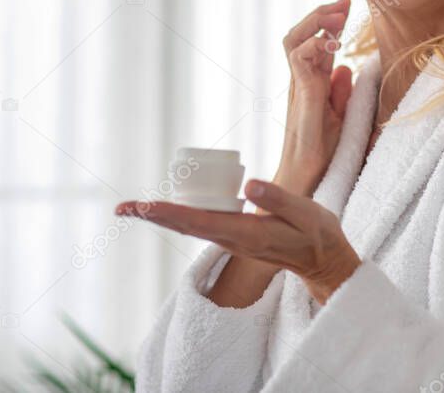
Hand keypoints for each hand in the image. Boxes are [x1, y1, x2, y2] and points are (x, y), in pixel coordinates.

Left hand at [116, 179, 361, 304]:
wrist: (323, 259)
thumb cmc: (315, 234)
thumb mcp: (304, 213)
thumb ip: (278, 199)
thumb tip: (247, 186)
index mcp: (243, 233)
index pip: (195, 222)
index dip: (165, 213)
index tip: (140, 207)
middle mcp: (231, 238)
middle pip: (183, 227)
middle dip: (152, 216)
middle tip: (121, 208)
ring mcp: (231, 239)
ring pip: (189, 227)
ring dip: (162, 217)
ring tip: (136, 207)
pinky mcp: (234, 235)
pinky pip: (200, 224)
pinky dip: (180, 216)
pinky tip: (170, 207)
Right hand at [277, 0, 354, 196]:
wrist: (305, 181)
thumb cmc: (321, 154)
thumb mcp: (340, 117)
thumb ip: (342, 92)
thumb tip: (346, 67)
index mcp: (311, 81)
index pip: (315, 40)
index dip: (329, 18)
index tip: (347, 1)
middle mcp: (300, 80)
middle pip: (299, 33)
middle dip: (320, 13)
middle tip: (344, 2)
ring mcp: (298, 88)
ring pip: (293, 40)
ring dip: (315, 23)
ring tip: (337, 15)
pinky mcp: (302, 99)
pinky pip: (299, 62)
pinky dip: (315, 46)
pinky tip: (334, 43)